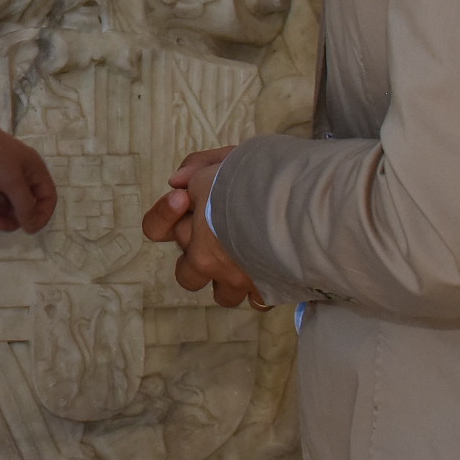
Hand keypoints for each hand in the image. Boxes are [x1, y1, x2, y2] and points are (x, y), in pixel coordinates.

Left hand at [0, 120, 57, 232]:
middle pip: (22, 207)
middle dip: (9, 218)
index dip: (41, 215)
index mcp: (33, 171)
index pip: (46, 198)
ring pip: (2, 208)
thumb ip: (24, 205)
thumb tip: (32, 227)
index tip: (28, 228)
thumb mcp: (11, 180)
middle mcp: (19, 177)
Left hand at [143, 146, 270, 309]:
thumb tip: (178, 184)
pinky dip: (263, 289)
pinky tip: (274, 268)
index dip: (165, 214)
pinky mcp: (267, 291)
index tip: (184, 198)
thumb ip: (197, 167)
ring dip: (231, 280)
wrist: (305, 203)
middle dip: (200, 259)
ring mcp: (237, 279)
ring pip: (223, 295)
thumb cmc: (264, 177)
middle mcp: (207, 259)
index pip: (155, 228)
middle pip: (187, 274)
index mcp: (192, 225)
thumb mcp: (226, 157)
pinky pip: (258, 302)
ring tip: (251, 257)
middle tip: (222, 235)